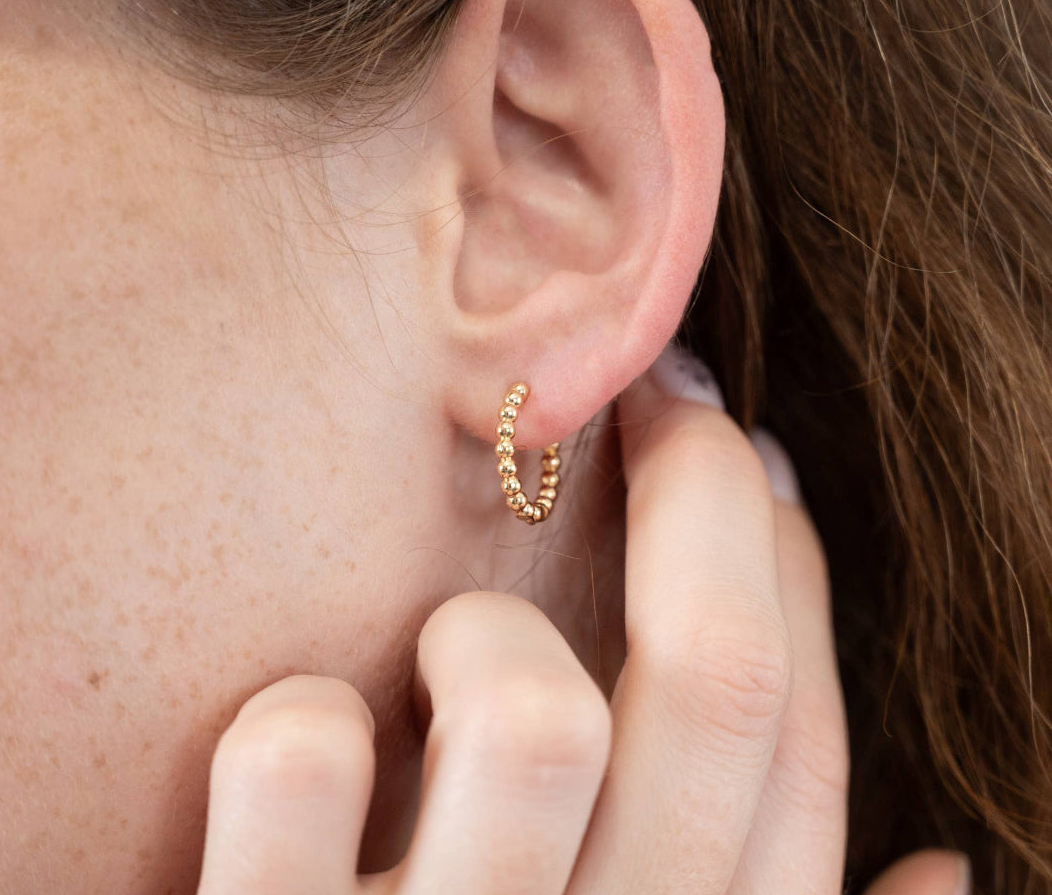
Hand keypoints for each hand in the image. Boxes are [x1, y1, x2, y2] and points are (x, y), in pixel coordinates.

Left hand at [193, 348, 969, 894]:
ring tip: (440, 653)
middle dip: (704, 485)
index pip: (803, 743)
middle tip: (654, 397)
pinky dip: (299, 720)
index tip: (744, 453)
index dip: (789, 565)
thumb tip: (947, 871)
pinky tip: (305, 750)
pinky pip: (298, 754)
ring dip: (480, 640)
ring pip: (529, 713)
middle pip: (719, 680)